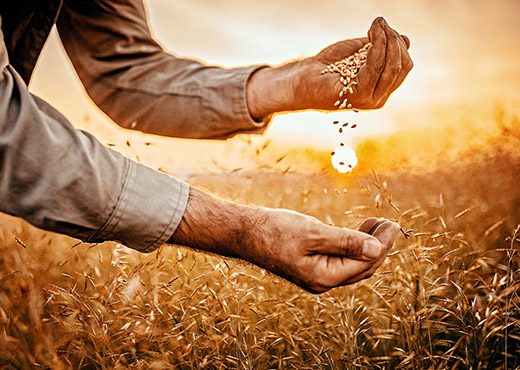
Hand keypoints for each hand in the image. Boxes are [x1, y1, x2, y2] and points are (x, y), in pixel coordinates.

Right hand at [245, 209, 398, 292]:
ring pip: (352, 263)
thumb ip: (346, 241)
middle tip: (390, 223)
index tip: (393, 224)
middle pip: (362, 266)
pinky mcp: (311, 264)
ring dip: (367, 244)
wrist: (244, 232)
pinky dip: (352, 244)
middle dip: (379, 246)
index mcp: (323, 277)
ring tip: (377, 223)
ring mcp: (316, 273)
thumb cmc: (274, 231)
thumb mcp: (313, 233)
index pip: (364, 263)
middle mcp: (322, 280)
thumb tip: (376, 248)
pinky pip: (341, 258)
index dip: (382, 244)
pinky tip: (357, 230)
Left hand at [247, 17, 412, 118]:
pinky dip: (377, 46)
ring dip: (387, 40)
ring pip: (392, 66)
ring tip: (377, 25)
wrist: (303, 79)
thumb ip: (381, 48)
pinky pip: (375, 66)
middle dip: (394, 40)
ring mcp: (370, 99)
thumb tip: (406, 40)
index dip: (399, 44)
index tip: (384, 26)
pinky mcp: (359, 95)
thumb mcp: (360, 52)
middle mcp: (379, 98)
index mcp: (381, 89)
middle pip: (402, 66)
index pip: (404, 66)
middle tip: (381, 23)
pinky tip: (371, 34)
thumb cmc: (328, 66)